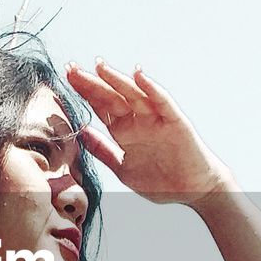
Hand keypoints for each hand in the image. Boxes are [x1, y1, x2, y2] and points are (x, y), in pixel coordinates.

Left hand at [64, 58, 234, 207]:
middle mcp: (139, 122)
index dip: (84, 93)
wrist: (194, 192)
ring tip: (99, 67)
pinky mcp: (175, 123)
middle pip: (111, 98)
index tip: (66, 79)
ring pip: (133, 96)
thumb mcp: (123, 168)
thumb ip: (103, 151)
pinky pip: (162, 103)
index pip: (101, 108)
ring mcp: (157, 120)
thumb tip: (81, 133)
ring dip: (117, 80)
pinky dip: (151, 89)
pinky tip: (138, 76)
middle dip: (92, 83)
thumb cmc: (161, 182)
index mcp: (125, 132)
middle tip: (71, 69)